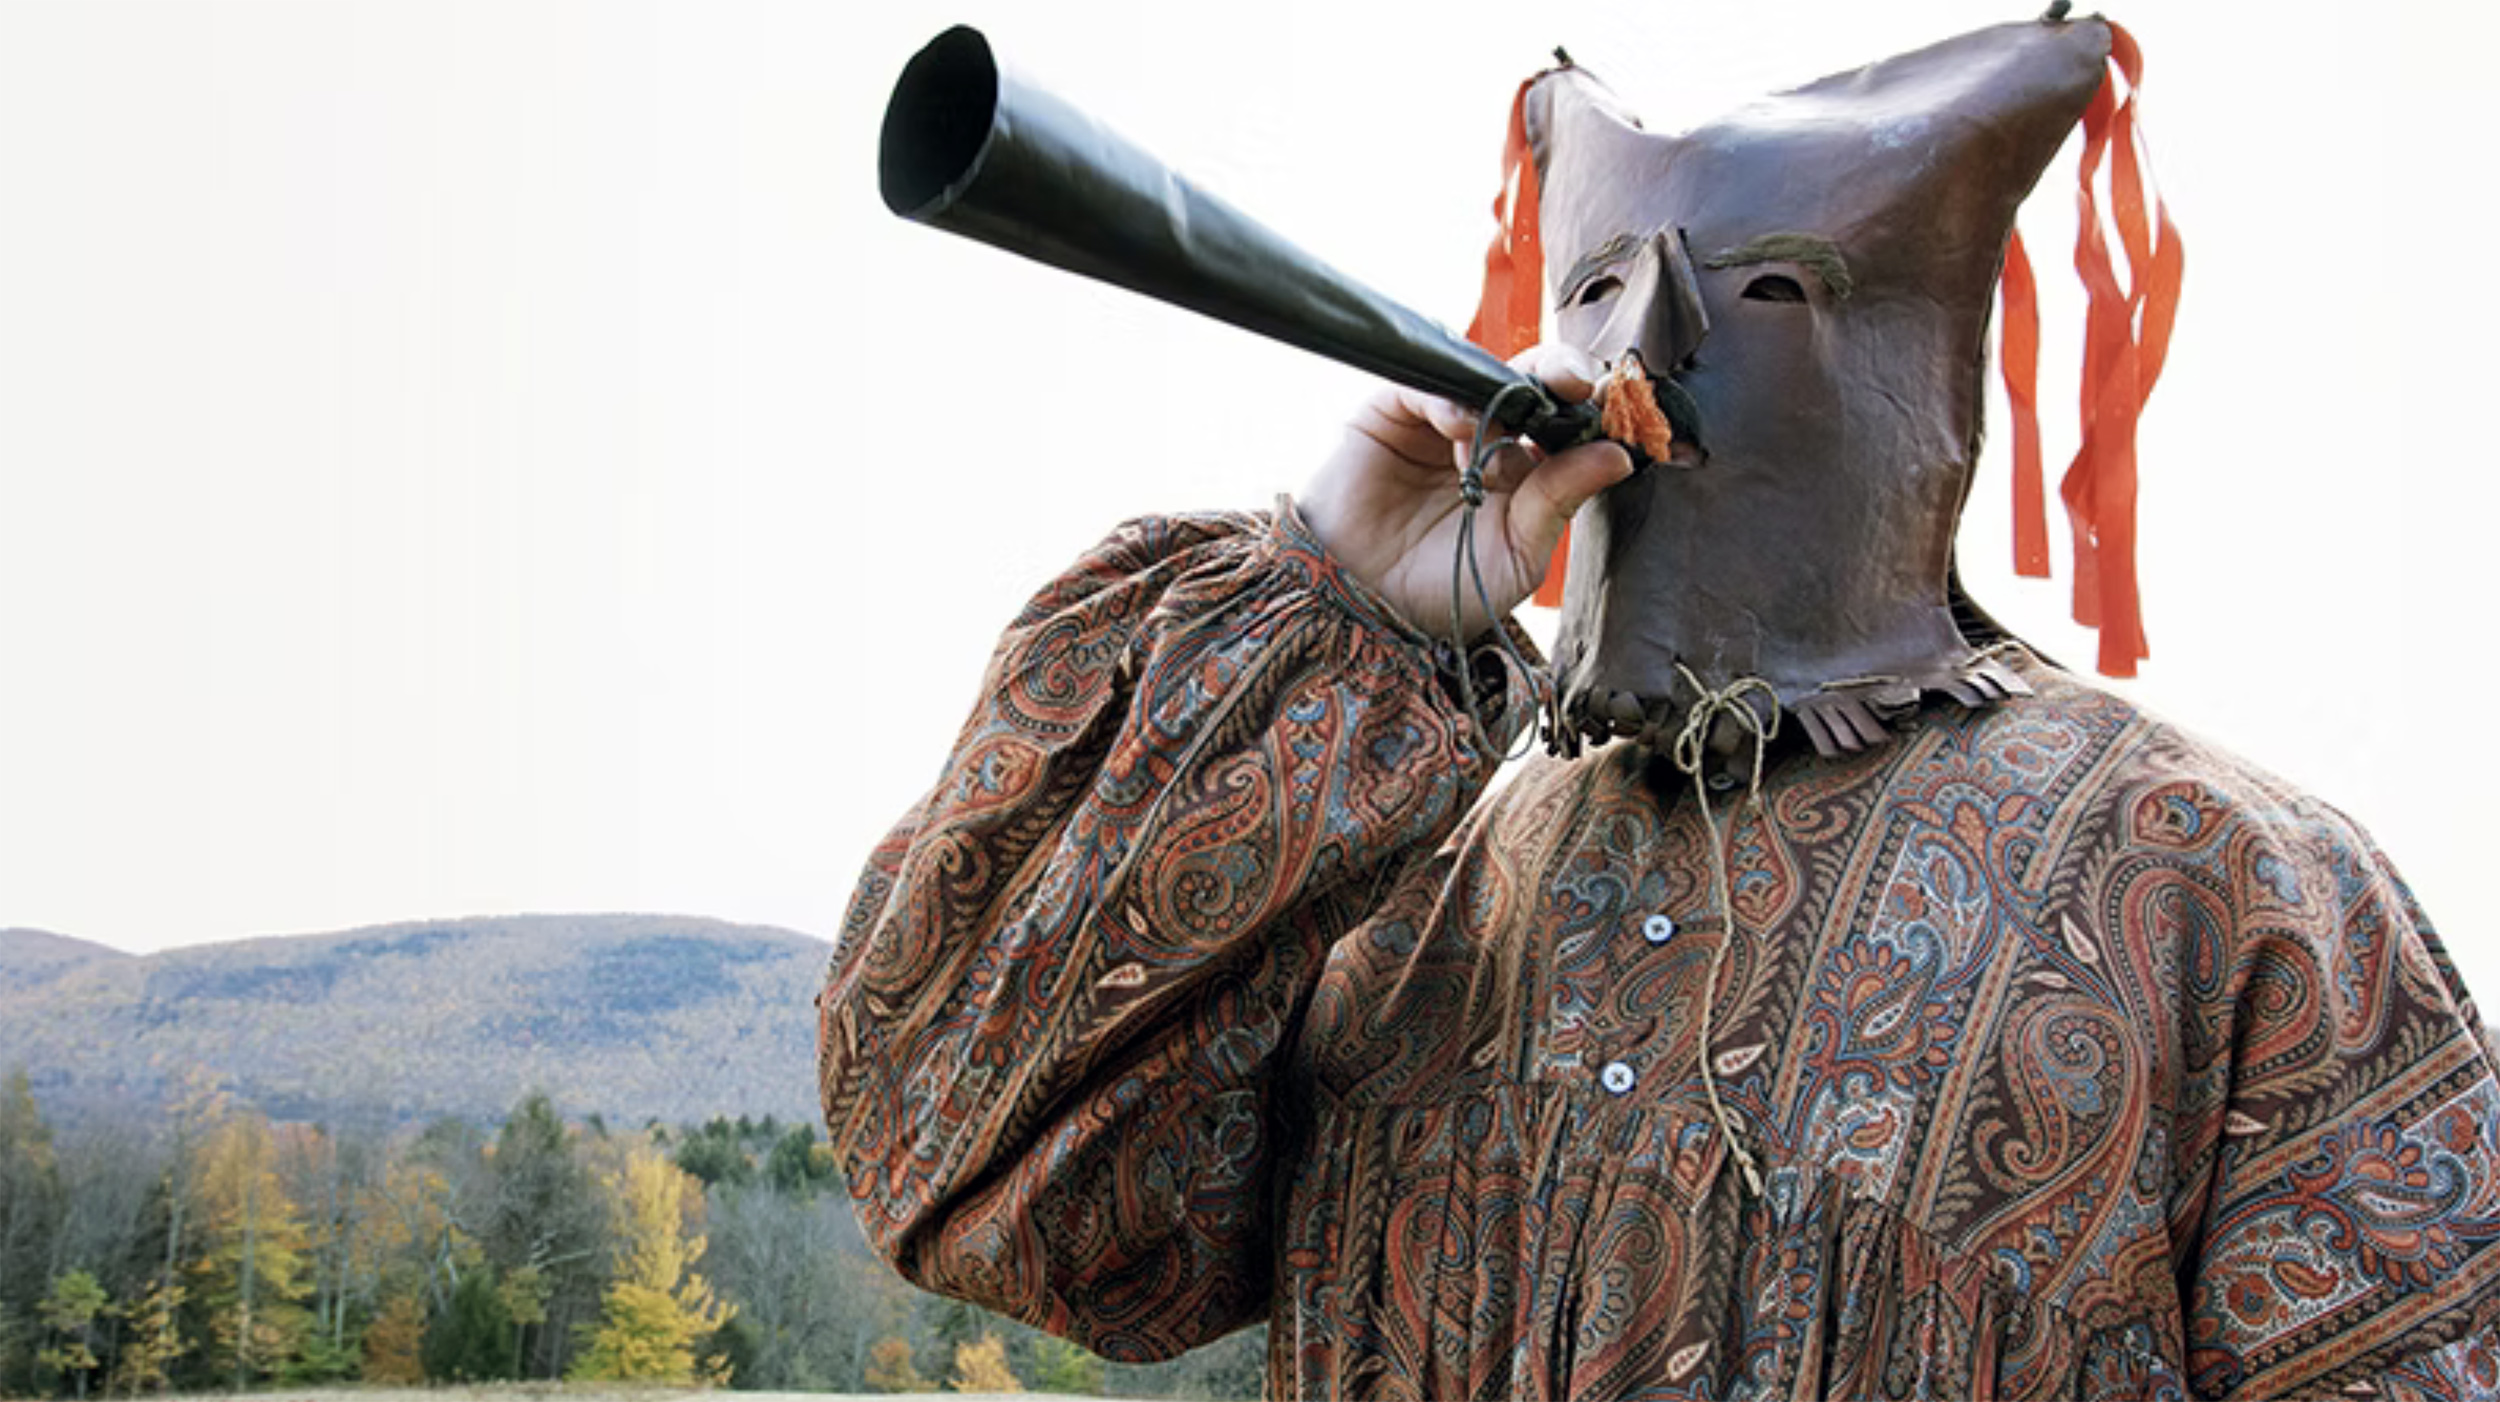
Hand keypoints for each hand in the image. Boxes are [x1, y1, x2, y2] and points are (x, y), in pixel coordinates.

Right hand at [1296, 344, 1632, 638]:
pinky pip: (1427, 384)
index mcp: (1525, 468)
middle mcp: (1487, 435)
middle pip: (1532, 379)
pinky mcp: (1391, 412)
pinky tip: (1461, 430)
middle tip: (1572, 384)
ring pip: (1482, 373)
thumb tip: (1619, 455)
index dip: (1590, 405)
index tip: (1611, 408)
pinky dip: (1451, 400)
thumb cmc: (1443, 590)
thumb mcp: (1518, 552)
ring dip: (1503, 397)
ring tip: (1495, 448)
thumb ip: (1561, 499)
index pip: (1566, 417)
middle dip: (1558, 372)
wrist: (1366, 606)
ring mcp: (1438, 421)